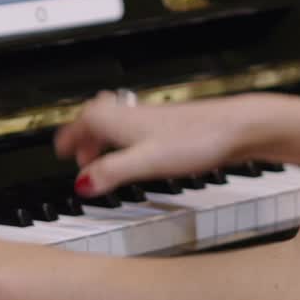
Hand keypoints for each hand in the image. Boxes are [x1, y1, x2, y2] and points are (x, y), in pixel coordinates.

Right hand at [54, 90, 255, 196]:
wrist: (238, 127)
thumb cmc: (198, 140)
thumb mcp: (147, 163)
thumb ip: (113, 173)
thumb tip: (81, 184)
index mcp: (124, 121)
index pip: (86, 119)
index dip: (71, 134)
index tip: (61, 148)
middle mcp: (137, 115)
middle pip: (100, 116)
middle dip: (86, 134)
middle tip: (80, 155)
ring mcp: (157, 119)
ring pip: (121, 121)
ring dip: (107, 137)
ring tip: (106, 158)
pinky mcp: (174, 126)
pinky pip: (140, 127)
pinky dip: (129, 140)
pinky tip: (142, 154)